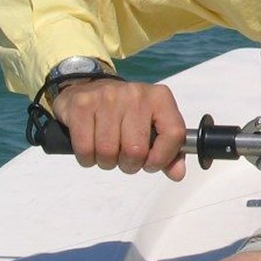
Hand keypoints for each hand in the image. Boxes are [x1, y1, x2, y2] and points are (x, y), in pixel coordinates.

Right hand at [51, 78, 186, 180]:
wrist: (90, 87)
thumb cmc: (126, 112)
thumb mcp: (153, 125)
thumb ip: (169, 151)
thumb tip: (178, 174)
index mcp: (160, 98)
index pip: (174, 134)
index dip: (162, 158)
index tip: (150, 163)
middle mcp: (137, 94)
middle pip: (136, 150)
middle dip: (129, 164)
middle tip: (124, 157)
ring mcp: (108, 97)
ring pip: (108, 153)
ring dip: (106, 162)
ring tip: (108, 150)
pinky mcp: (82, 105)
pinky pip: (85, 149)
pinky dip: (87, 158)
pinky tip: (91, 146)